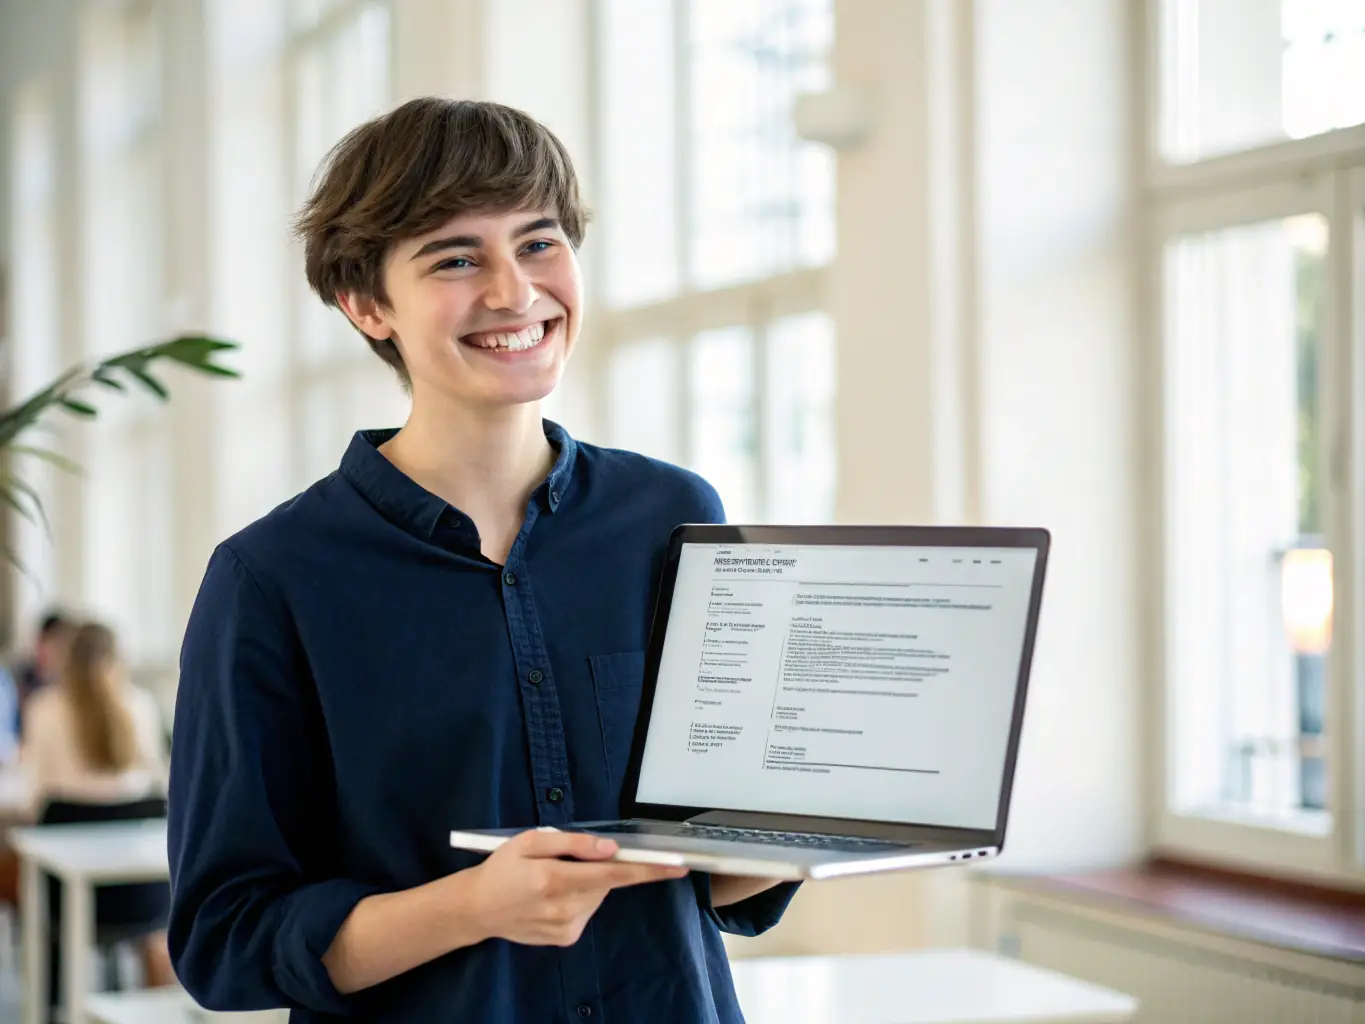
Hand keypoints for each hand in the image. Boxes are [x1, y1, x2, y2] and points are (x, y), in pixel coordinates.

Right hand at [466, 828, 687, 946]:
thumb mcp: (531, 841)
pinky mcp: (566, 939)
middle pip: (607, 882)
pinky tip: (553, 896)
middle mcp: (565, 908)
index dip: (647, 870)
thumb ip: (572, 844)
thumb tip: (611, 849)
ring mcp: (566, 928)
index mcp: (555, 880)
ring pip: (598, 896)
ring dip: (588, 883)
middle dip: (601, 867)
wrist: (478, 909)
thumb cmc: (503, 868)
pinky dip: (579, 898)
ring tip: (554, 879)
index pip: (613, 874)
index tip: (677, 866)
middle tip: (568, 860)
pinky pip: (587, 910)